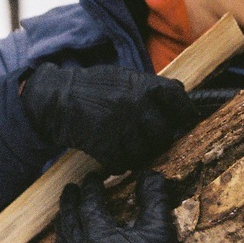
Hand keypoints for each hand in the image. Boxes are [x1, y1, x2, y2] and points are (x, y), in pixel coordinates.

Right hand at [21, 62, 196, 174]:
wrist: (56, 99)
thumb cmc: (92, 89)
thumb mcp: (124, 78)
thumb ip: (150, 88)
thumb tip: (180, 100)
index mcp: (142, 85)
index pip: (178, 97)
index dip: (186, 112)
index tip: (188, 121)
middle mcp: (136, 104)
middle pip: (164, 134)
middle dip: (157, 140)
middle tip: (146, 139)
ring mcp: (121, 126)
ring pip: (145, 154)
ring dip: (137, 155)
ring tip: (125, 145)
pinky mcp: (106, 146)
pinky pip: (123, 165)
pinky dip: (119, 164)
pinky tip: (111, 153)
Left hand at [56, 170, 187, 242]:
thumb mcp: (159, 226)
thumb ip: (152, 196)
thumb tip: (148, 174)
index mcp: (98, 235)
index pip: (89, 203)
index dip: (91, 187)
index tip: (93, 176)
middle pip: (68, 220)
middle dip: (69, 202)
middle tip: (71, 188)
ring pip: (63, 242)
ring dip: (62, 224)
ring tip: (64, 213)